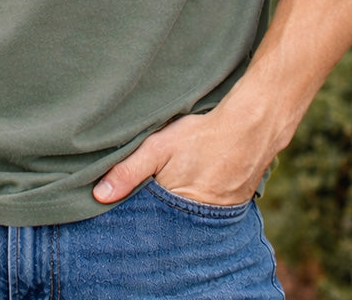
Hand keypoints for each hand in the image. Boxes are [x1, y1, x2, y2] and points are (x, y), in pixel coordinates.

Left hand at [92, 106, 276, 206]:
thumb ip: (128, 171)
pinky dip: (199, 203)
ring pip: (189, 218)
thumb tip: (99, 195)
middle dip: (158, 214)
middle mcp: (200, 222)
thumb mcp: (158, 147)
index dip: (137, 216)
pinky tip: (196, 185)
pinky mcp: (234, 206)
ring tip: (176, 189)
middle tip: (152, 194)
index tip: (125, 211)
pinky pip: (209, 212)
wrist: (252, 126)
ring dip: (179, 209)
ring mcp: (220, 216)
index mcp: (178, 211)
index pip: (150, 224)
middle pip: (170, 223)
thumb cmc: (202, 135)